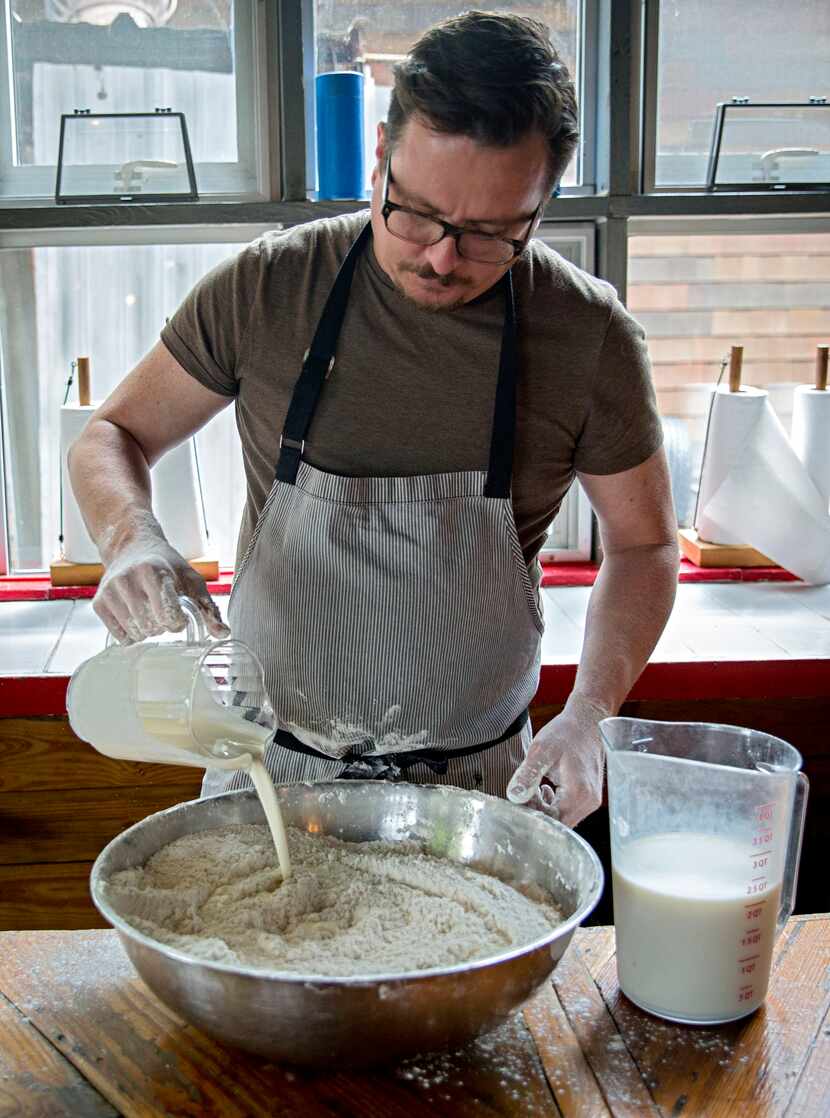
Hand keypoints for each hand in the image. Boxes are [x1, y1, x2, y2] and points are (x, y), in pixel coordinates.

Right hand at [94, 518, 228, 644]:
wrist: (132, 547)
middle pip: (153, 627)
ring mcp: (111, 591)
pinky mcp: (99, 602)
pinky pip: (119, 635)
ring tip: (150, 612)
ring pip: (136, 633)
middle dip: (162, 626)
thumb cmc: (165, 564)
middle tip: (162, 610)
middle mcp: (129, 580)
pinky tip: (136, 618)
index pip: (169, 616)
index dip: (177, 621)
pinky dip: (131, 634)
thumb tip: (223, 633)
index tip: (178, 613)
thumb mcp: (190, 579)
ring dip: (148, 631)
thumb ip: (207, 607)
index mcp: (154, 572)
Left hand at [506, 694, 609, 827]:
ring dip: (544, 808)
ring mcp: (591, 801)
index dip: (531, 814)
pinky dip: (553, 804)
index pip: (550, 821)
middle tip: (523, 792)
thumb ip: (528, 775)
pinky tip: (544, 789)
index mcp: (578, 794)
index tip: (517, 800)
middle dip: (537, 812)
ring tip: (533, 788)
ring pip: (562, 818)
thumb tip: (514, 796)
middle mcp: (588, 802)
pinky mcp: (589, 796)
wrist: (588, 720)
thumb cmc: (566, 733)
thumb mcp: (541, 750)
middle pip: (557, 823)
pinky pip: (568, 810)